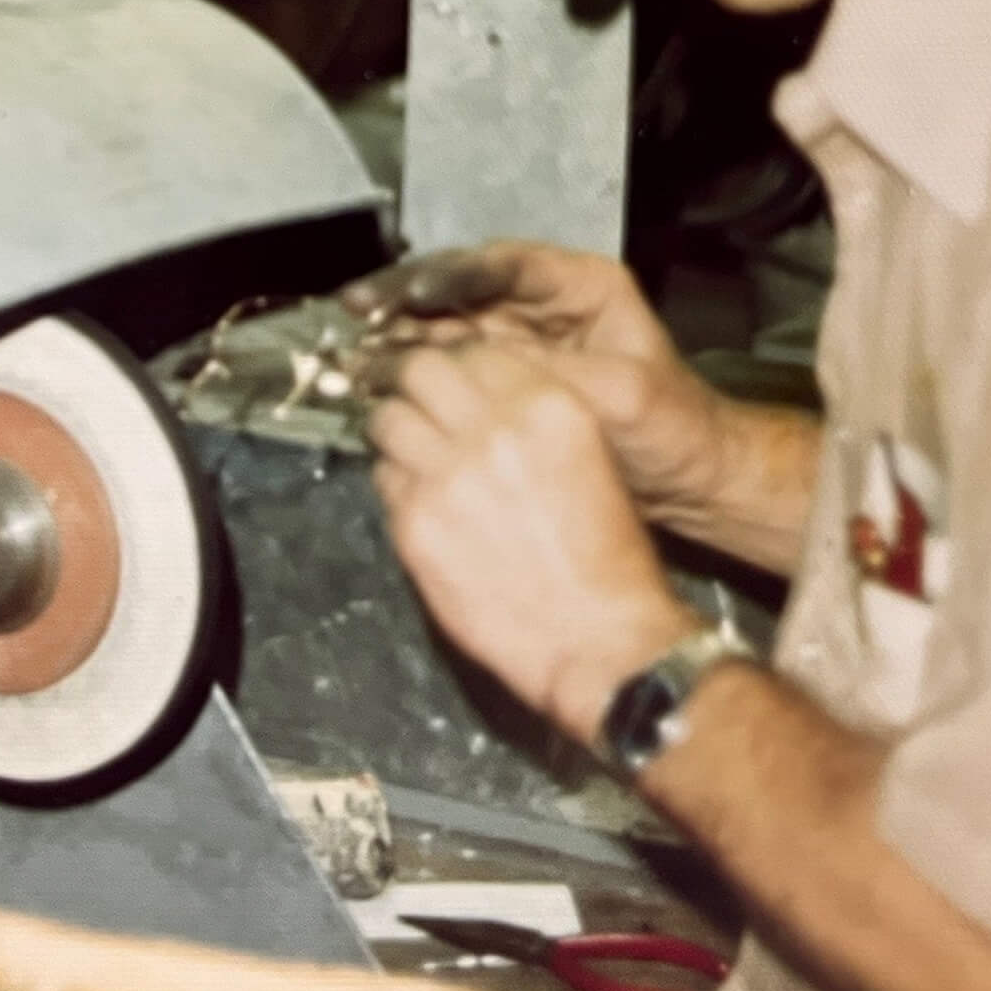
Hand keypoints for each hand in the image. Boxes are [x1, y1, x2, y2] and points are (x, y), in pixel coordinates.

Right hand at [342, 244, 733, 526]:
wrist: (687, 482)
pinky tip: (374, 378)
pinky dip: (411, 370)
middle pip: (461, 288)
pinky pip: (447, 366)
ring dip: (398, 334)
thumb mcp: (620, 395)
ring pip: (445, 324)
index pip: (505, 267)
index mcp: (581, 287)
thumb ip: (551, 374)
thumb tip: (478, 363)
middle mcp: (541, 305)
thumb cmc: (672, 430)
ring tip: (352, 346)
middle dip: (406, 298)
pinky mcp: (502, 381)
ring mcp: (517, 341)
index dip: (453, 275)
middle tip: (357, 308)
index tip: (412, 290)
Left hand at [368, 341, 701, 745]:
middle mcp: (494, 427)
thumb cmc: (607, 557)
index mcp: (548, 405)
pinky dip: (393, 481)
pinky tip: (417, 500)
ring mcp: (447, 474)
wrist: (596, 638)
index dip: (459, 366)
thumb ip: (533, 416)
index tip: (452, 382)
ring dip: (395, 429)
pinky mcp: (414, 523)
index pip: (476, 352)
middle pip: (422, 369)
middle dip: (413, 382)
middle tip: (413, 400)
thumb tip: (481, 398)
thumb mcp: (591, 458)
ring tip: (408, 449)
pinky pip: (383, 478)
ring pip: (389, 419)